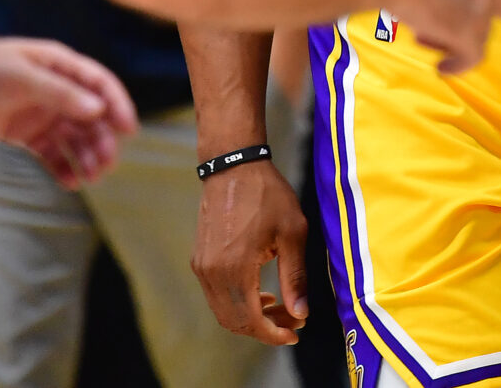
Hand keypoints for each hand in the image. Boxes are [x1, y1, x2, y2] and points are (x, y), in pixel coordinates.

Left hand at [0, 30, 137, 188]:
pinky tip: (69, 182)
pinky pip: (52, 154)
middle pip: (91, 117)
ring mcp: (42, 113)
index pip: (100, 84)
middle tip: (105, 165)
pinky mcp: (26, 135)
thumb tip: (97, 110)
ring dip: (86, 157)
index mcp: (61, 66)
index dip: (117, 105)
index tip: (128, 130)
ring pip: (75, 138)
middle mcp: (58, 91)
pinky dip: (63, 167)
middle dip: (102, 140)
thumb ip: (59, 93)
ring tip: (90, 178)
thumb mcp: (21, 76)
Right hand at [191, 158, 308, 345]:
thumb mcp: (292, 233)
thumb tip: (301, 313)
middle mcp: (213, 272)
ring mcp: (202, 267)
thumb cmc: (267, 194)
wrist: (232, 165)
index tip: (295, 333)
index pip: (252, 321)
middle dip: (265, 328)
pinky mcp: (199, 259)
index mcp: (236, 267)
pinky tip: (260, 292)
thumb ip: (296, 277)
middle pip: (235, 322)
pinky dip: (238, 303)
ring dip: (251, 317)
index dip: (274, 334)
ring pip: (224, 311)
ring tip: (279, 306)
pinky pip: (216, 295)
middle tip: (292, 320)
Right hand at [387, 0, 500, 72]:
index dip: (492, 1)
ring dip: (451, 39)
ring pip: (477, 35)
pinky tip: (442, 67)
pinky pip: (471, 56)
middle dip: (461, 22)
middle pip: (486, 12)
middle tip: (431, 26)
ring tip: (419, 38)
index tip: (481, 13)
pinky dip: (458, 65)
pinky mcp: (470, 32)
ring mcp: (481, 6)